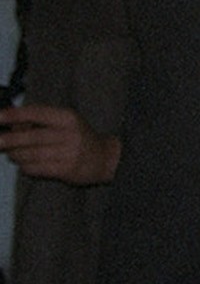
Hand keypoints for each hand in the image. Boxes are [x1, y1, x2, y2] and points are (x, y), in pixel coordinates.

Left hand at [0, 104, 120, 184]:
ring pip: (30, 154)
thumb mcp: (65, 122)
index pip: (37, 113)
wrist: (105, 158)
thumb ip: (40, 120)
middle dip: (8, 140)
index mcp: (68, 118)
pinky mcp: (65, 170)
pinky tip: (26, 163)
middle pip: (31, 137)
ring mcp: (68, 153)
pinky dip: (25, 166)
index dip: (15, 115)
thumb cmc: (80, 137)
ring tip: (13, 153)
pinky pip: (35, 168)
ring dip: (16, 155)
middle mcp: (69, 134)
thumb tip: (11, 124)